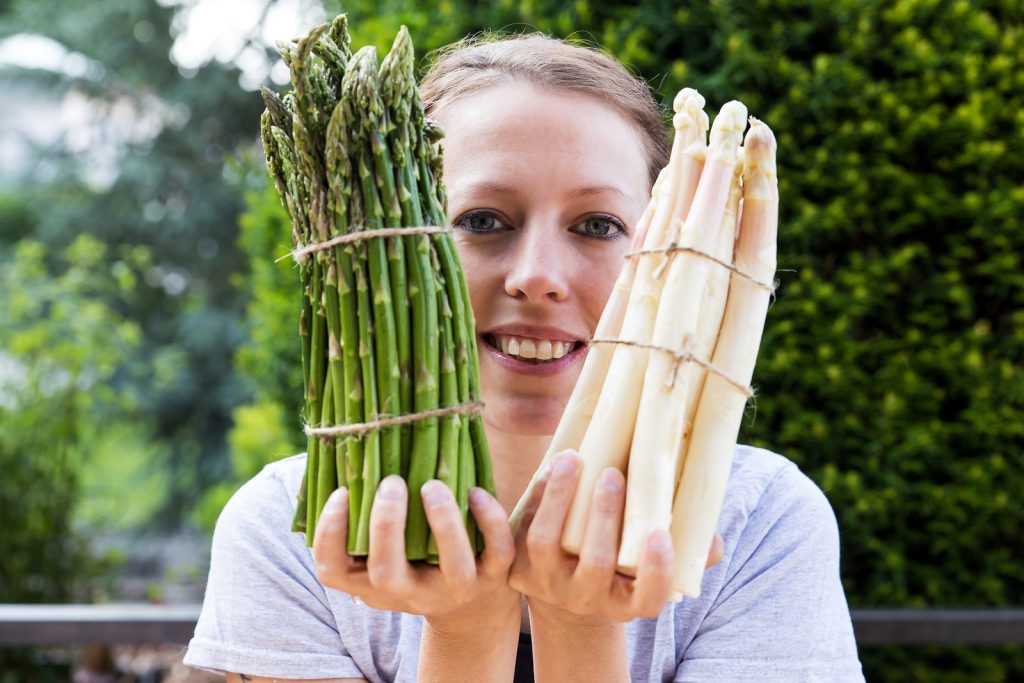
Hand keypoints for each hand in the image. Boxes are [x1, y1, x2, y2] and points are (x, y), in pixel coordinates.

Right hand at [312, 476, 517, 632]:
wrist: (472, 607)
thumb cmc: (416, 562)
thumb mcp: (384, 552)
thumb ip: (364, 519)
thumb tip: (346, 456)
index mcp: (373, 584)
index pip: (332, 572)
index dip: (330, 534)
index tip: (341, 492)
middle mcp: (410, 593)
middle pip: (386, 573)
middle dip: (385, 525)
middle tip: (391, 483)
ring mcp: (454, 588)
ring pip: (451, 566)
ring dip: (442, 523)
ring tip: (432, 485)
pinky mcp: (494, 577)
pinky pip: (497, 552)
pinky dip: (489, 520)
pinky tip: (475, 491)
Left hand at [509, 450, 724, 622]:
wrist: (569, 583)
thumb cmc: (626, 559)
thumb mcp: (655, 559)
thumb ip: (689, 549)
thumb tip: (714, 540)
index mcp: (629, 601)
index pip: (648, 598)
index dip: (656, 571)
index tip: (660, 534)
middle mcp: (588, 598)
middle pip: (594, 565)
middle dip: (604, 517)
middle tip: (615, 475)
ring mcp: (550, 584)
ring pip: (546, 543)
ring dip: (560, 498)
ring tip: (575, 458)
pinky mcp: (519, 565)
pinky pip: (518, 532)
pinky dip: (535, 495)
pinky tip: (551, 466)